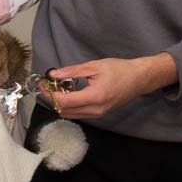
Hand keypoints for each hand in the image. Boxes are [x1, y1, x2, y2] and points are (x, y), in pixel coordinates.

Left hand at [39, 54, 175, 118]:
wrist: (139, 79)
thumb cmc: (119, 69)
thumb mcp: (94, 66)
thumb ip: (72, 71)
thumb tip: (54, 74)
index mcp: (94, 97)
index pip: (65, 101)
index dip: (50, 95)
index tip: (42, 85)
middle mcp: (95, 110)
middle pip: (65, 111)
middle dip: (52, 100)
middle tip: (46, 86)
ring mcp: (98, 114)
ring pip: (71, 115)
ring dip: (60, 104)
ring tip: (55, 88)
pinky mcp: (99, 114)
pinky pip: (79, 114)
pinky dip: (69, 106)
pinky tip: (68, 93)